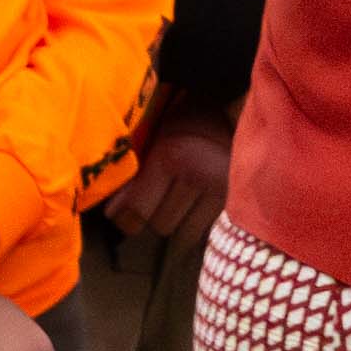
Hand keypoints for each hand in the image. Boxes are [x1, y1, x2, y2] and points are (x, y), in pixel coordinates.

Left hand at [97, 107, 232, 240]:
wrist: (229, 115)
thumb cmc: (182, 126)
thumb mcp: (153, 143)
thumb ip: (132, 178)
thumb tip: (113, 214)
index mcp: (170, 156)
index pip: (138, 210)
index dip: (126, 218)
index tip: (125, 215)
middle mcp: (197, 174)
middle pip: (161, 225)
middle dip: (155, 217)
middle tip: (158, 199)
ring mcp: (221, 190)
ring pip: (184, 235)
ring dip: (177, 225)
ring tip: (179, 203)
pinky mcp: (237, 202)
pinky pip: (206, 234)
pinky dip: (197, 228)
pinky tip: (196, 209)